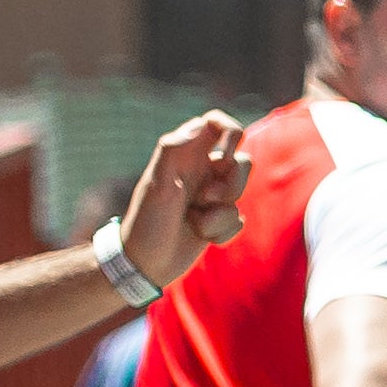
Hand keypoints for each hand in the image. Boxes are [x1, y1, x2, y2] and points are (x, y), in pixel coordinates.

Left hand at [115, 114, 257, 291]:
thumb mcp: (157, 184)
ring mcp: (210, 195)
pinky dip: (222, 232)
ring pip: (242, 193)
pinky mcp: (218, 219)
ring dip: (222, 214)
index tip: (223, 156)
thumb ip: (173, 150)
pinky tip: (202, 238)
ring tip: (197, 222)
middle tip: (204, 199)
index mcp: (185, 154)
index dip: (231, 133)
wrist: (144, 264)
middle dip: (231, 185)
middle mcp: (200, 170)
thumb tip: (201, 125)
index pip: (217, 123)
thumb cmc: (146, 222)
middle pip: (241, 162)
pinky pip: (238, 219)